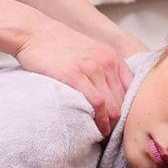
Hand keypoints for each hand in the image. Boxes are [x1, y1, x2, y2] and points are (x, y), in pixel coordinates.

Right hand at [14, 20, 133, 135]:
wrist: (34, 33)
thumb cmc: (58, 46)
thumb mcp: (90, 52)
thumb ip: (103, 69)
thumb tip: (111, 95)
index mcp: (113, 57)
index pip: (133, 89)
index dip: (129, 109)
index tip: (121, 121)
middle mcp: (106, 62)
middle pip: (123, 101)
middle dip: (119, 120)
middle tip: (112, 133)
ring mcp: (92, 68)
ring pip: (113, 105)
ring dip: (110, 124)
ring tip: (104, 134)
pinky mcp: (75, 75)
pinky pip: (97, 103)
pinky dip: (99, 119)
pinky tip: (97, 128)